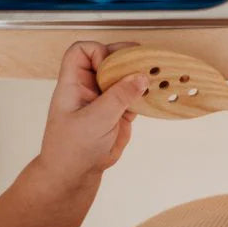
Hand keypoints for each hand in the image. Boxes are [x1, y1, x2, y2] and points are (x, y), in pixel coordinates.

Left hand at [38, 41, 149, 188]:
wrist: (75, 175)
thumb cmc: (72, 148)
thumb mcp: (96, 119)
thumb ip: (119, 96)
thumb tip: (141, 76)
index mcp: (74, 83)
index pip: (82, 51)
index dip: (99, 52)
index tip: (112, 68)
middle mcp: (89, 87)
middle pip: (108, 59)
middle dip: (126, 59)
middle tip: (146, 63)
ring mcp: (104, 99)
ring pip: (123, 77)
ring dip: (139, 76)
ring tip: (156, 77)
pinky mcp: (118, 112)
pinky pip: (133, 95)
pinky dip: (144, 94)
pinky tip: (153, 96)